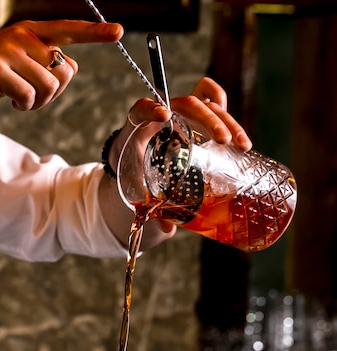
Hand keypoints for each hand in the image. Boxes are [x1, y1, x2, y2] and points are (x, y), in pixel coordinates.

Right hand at [0, 20, 122, 118]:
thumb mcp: (18, 64)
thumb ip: (44, 61)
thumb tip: (71, 67)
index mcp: (29, 31)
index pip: (68, 30)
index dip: (94, 32)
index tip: (117, 32)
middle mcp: (21, 36)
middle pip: (64, 70)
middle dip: (54, 92)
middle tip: (34, 96)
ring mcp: (8, 50)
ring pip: (49, 86)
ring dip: (39, 103)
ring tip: (20, 99)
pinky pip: (29, 96)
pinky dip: (24, 106)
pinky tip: (11, 102)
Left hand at [102, 77, 251, 239]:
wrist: (135, 154)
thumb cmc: (134, 168)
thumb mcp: (137, 184)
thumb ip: (149, 205)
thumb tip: (168, 229)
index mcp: (139, 127)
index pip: (142, 109)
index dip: (151, 109)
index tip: (164, 116)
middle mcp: (162, 113)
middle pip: (185, 104)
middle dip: (208, 119)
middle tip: (224, 140)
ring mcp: (179, 111)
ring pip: (204, 103)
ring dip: (226, 120)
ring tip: (242, 144)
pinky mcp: (193, 112)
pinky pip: (208, 95)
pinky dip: (222, 102)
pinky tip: (235, 128)